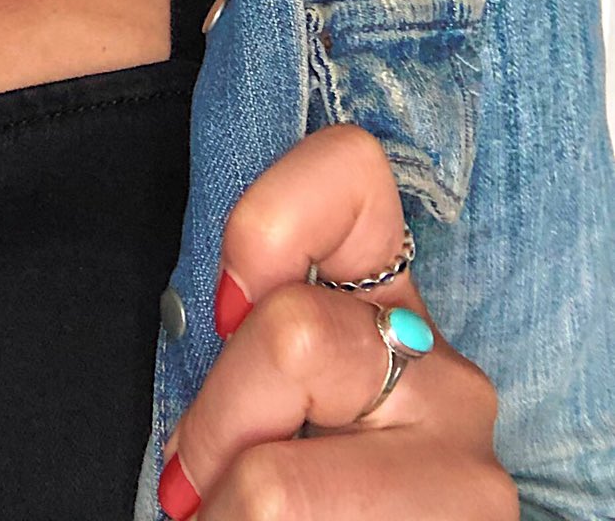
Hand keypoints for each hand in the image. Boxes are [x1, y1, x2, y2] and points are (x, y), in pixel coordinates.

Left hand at [157, 123, 516, 518]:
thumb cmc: (303, 489)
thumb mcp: (267, 400)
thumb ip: (244, 352)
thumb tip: (189, 360)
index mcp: (387, 302)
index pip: (352, 168)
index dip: (265, 220)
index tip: (224, 308)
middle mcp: (443, 367)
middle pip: (291, 335)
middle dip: (214, 425)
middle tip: (195, 483)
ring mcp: (466, 461)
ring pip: (275, 480)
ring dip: (222, 511)